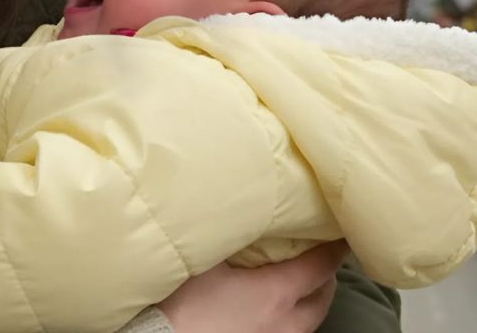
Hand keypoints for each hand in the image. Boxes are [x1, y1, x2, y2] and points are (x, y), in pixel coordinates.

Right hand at [158, 241, 348, 332]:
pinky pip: (291, 332)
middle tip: (316, 255)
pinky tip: (272, 309)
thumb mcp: (203, 259)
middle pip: (323, 298)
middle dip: (324, 275)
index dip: (334, 247)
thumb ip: (228, 234)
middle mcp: (287, 323)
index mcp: (277, 294)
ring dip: (308, 298)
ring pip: (309, 320)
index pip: (321, 266)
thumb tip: (236, 203)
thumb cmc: (181, 304)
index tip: (341, 232)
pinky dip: (291, 316)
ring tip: (295, 281)